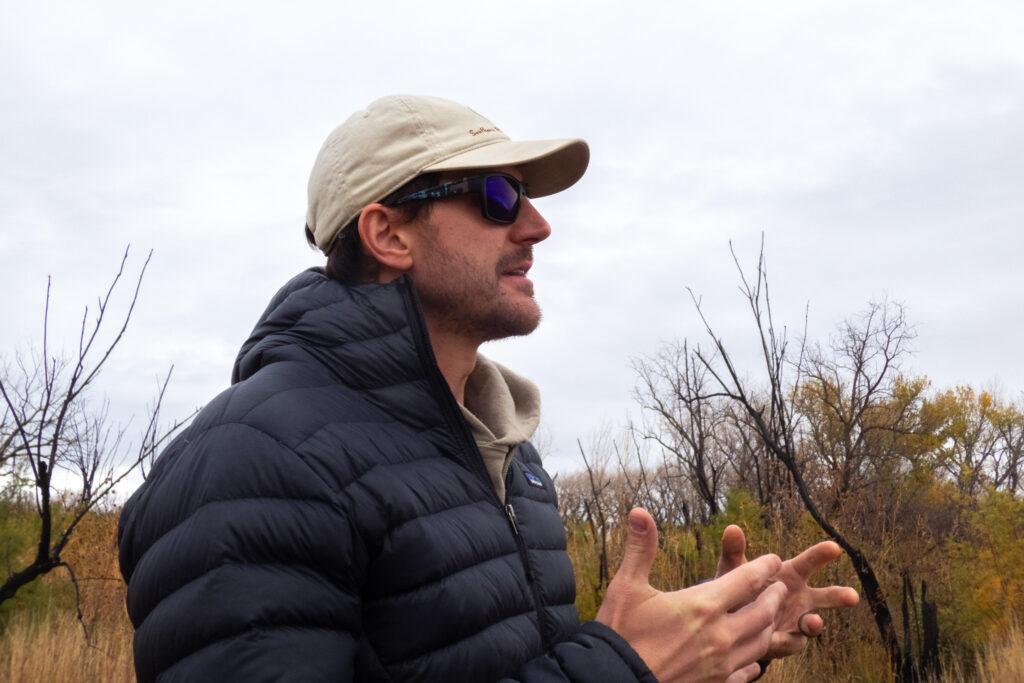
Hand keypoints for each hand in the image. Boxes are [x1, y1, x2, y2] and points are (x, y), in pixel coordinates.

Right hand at [597, 509, 787, 682]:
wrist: (614, 680)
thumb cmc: (620, 632)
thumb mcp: (628, 586)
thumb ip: (641, 549)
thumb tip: (639, 511)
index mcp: (703, 605)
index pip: (749, 579)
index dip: (765, 566)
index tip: (774, 559)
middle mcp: (720, 635)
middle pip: (764, 612)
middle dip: (774, 596)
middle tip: (779, 587)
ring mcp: (721, 663)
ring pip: (761, 642)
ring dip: (769, 626)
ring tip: (770, 616)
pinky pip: (747, 672)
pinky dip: (754, 663)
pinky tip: (753, 661)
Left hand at [716, 525, 860, 658]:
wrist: (730, 618)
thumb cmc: (738, 587)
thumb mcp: (733, 570)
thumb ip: (733, 551)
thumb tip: (731, 528)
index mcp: (789, 574)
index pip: (809, 562)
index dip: (820, 555)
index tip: (834, 547)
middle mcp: (799, 597)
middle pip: (824, 596)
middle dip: (838, 596)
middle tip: (853, 597)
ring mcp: (796, 620)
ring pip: (812, 624)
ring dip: (814, 624)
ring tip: (812, 622)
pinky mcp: (787, 640)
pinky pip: (792, 642)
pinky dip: (786, 641)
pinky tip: (777, 639)